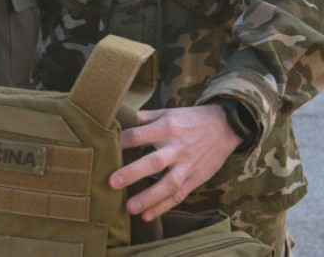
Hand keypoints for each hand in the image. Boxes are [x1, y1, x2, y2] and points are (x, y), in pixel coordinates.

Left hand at [109, 104, 241, 221]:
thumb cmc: (188, 119)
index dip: (121, 142)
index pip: (138, 135)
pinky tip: (147, 216)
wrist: (224, 127)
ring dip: (149, 198)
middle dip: (132, 173)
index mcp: (165, 128)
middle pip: (153, 162)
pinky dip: (164, 207)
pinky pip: (179, 195)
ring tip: (130, 208)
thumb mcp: (166, 112)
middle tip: (112, 183)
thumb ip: (142, 117)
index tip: (103, 150)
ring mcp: (187, 165)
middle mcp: (176, 148)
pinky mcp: (195, 179)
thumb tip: (117, 118)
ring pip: (168, 184)